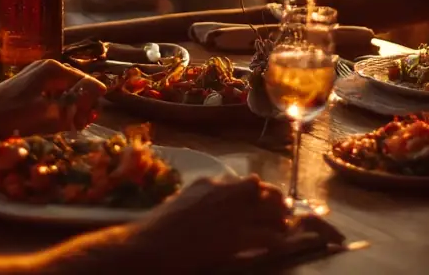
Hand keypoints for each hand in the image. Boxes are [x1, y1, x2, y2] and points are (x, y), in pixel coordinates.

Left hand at [0, 60, 104, 139]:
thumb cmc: (12, 116)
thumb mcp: (49, 113)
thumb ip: (77, 101)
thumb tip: (101, 88)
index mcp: (55, 69)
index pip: (88, 84)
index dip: (89, 105)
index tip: (83, 124)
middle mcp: (48, 67)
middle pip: (77, 87)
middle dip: (78, 108)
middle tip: (72, 128)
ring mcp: (38, 76)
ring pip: (65, 93)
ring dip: (66, 111)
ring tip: (59, 128)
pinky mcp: (30, 86)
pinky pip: (52, 96)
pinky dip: (54, 110)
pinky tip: (48, 124)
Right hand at [131, 176, 289, 266]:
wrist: (146, 247)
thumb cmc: (154, 231)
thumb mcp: (179, 204)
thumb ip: (199, 200)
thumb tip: (209, 207)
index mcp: (208, 183)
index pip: (246, 182)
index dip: (259, 193)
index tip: (264, 202)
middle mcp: (223, 192)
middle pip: (262, 190)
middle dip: (275, 201)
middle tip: (282, 214)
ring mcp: (231, 214)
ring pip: (271, 210)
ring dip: (279, 220)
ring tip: (283, 230)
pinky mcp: (234, 237)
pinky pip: (268, 236)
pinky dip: (277, 241)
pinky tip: (280, 246)